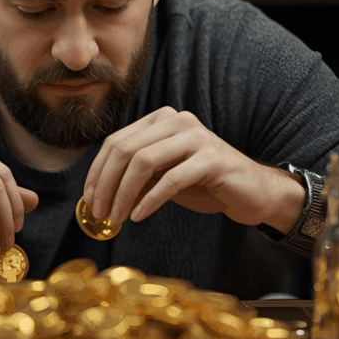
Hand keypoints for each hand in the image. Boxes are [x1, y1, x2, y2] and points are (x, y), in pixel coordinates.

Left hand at [83, 106, 295, 227]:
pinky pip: (170, 179)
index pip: (116, 141)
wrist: (251, 192)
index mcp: (161, 120)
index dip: (97, 172)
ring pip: (144, 162)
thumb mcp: (162, 175)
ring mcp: (196, 137)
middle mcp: (177, 121)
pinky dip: (149, 200)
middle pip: (125, 149)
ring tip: (116, 218)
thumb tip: (96, 194)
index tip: (88, 200)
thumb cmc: (203, 184)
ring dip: (123, 194)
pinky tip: (139, 216)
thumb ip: (134, 175)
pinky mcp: (212, 158)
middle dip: (106, 184)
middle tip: (98, 213)